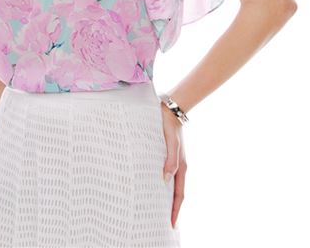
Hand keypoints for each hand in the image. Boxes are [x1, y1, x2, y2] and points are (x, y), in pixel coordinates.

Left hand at [161, 102, 186, 229]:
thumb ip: (170, 160)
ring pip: (170, 185)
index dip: (175, 210)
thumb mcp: (170, 142)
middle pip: (175, 193)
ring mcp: (173, 162)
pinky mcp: (166, 156)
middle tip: (162, 222)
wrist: (170, 110)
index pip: (179, 194)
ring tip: (156, 209)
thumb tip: (165, 179)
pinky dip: (162, 185)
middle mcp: (178, 167)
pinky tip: (153, 186)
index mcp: (181, 166)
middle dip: (171, 208)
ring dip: (165, 197)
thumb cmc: (169, 126)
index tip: (171, 224)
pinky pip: (166, 175)